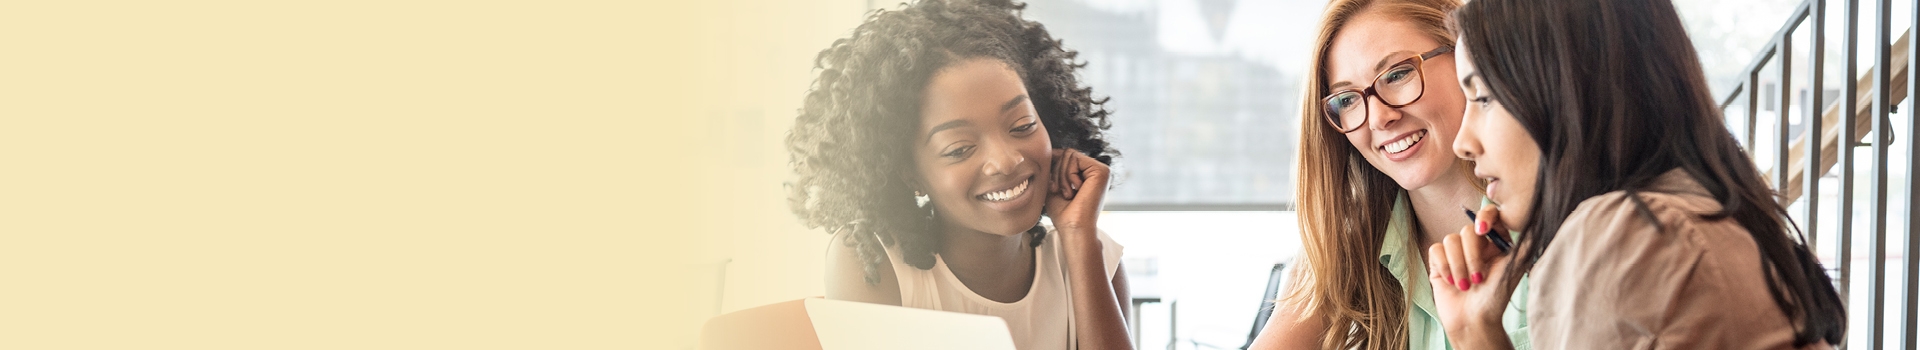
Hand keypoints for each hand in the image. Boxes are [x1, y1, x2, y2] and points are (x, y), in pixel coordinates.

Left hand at [1044, 149, 1108, 232]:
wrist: (1072, 227)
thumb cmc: (1062, 212)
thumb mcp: (1055, 184)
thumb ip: (1055, 167)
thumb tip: (1052, 149)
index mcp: (1087, 174)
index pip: (1065, 156)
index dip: (1054, 168)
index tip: (1054, 188)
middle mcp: (1095, 170)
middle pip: (1066, 153)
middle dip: (1057, 173)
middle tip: (1062, 193)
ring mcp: (1100, 169)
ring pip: (1069, 154)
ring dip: (1062, 176)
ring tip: (1069, 194)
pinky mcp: (1101, 170)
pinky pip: (1074, 158)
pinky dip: (1068, 175)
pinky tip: (1076, 190)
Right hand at [1426, 203, 1516, 348]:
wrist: (1474, 321)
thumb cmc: (1496, 298)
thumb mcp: (1515, 268)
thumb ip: (1525, 243)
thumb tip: (1536, 218)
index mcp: (1495, 242)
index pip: (1490, 214)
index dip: (1485, 217)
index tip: (1483, 230)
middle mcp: (1475, 245)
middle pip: (1467, 230)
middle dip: (1472, 256)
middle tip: (1478, 278)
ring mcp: (1456, 253)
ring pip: (1450, 240)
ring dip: (1459, 266)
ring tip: (1466, 285)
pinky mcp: (1439, 262)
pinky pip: (1436, 250)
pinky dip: (1445, 266)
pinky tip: (1452, 282)